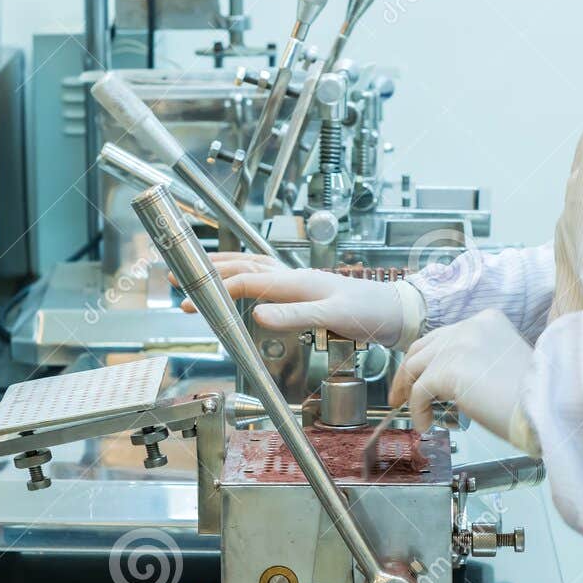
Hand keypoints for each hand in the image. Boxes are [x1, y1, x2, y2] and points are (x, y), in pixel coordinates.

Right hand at [181, 253, 422, 348]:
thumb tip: (257, 315)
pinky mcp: (308, 291)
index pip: (246, 280)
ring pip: (255, 268)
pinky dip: (249, 279)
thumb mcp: (331, 316)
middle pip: (245, 265)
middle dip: (212, 271)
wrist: (398, 312)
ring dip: (228, 269)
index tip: (190, 301)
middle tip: (184, 278)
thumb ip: (294, 316)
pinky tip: (246, 287)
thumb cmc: (371, 312)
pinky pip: (269, 279)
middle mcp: (295, 277)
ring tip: (204, 273)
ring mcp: (301, 282)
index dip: (215, 289)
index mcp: (296, 281)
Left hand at [391, 309, 534, 438]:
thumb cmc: (533, 397)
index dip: (427, 359)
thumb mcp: (501, 365)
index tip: (417, 377)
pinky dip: (418, 411)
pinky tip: (426, 425)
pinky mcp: (449, 369)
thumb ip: (474, 361)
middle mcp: (470, 326)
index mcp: (486, 320)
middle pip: (423, 347)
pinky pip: (419, 392)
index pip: (443, 336)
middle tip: (400, 395)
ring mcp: (458, 344)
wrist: (547, 407)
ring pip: (415, 367)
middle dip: (407, 372)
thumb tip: (446, 381)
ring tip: (407, 411)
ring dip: (407, 391)